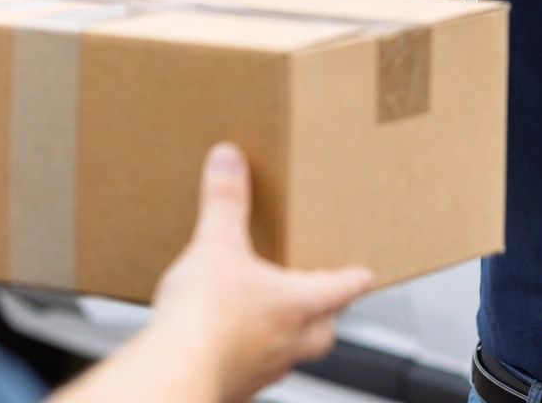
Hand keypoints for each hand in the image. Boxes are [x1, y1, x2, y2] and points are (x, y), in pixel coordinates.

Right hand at [148, 143, 373, 400]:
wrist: (174, 374)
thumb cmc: (205, 320)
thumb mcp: (216, 244)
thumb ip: (225, 201)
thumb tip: (229, 162)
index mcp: (300, 305)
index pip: (343, 288)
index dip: (355, 278)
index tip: (367, 274)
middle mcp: (291, 343)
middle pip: (324, 332)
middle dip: (323, 315)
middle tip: (314, 299)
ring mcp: (264, 371)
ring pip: (289, 355)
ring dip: (283, 338)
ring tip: (263, 320)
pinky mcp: (235, 390)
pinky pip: (251, 373)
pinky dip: (244, 357)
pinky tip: (223, 347)